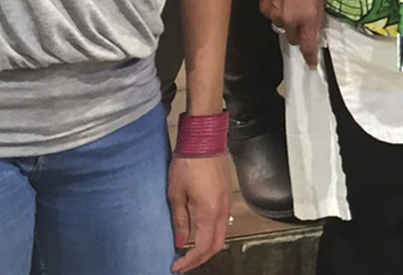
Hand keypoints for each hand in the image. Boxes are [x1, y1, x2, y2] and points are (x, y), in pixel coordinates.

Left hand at [166, 154, 230, 271]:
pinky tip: (200, 233)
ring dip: (208, 247)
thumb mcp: (176, 193)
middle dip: (201, 259)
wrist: (204, 139)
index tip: (177, 267)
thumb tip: (180, 242)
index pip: (203, 246)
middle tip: (184, 264)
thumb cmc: (188, 163)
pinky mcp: (227, 195)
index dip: (190, 261)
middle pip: (217, 245)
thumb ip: (179, 220)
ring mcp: (227, 202)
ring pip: (222, 234)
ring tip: (190, 252)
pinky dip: (213, 234)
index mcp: (209, 211)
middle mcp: (222, 209)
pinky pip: (223, 222)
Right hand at [257, 0, 324, 69]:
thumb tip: (316, 32)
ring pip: (282, 28)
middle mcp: (289, 21)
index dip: (310, 58)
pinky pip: (272, 17)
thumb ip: (317, 17)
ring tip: (292, 3)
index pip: (308, 46)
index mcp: (307, 17)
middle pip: (294, 39)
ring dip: (288, 21)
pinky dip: (277, 11)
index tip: (312, 65)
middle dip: (299, 34)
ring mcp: (274, 15)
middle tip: (303, 20)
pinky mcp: (263, 8)